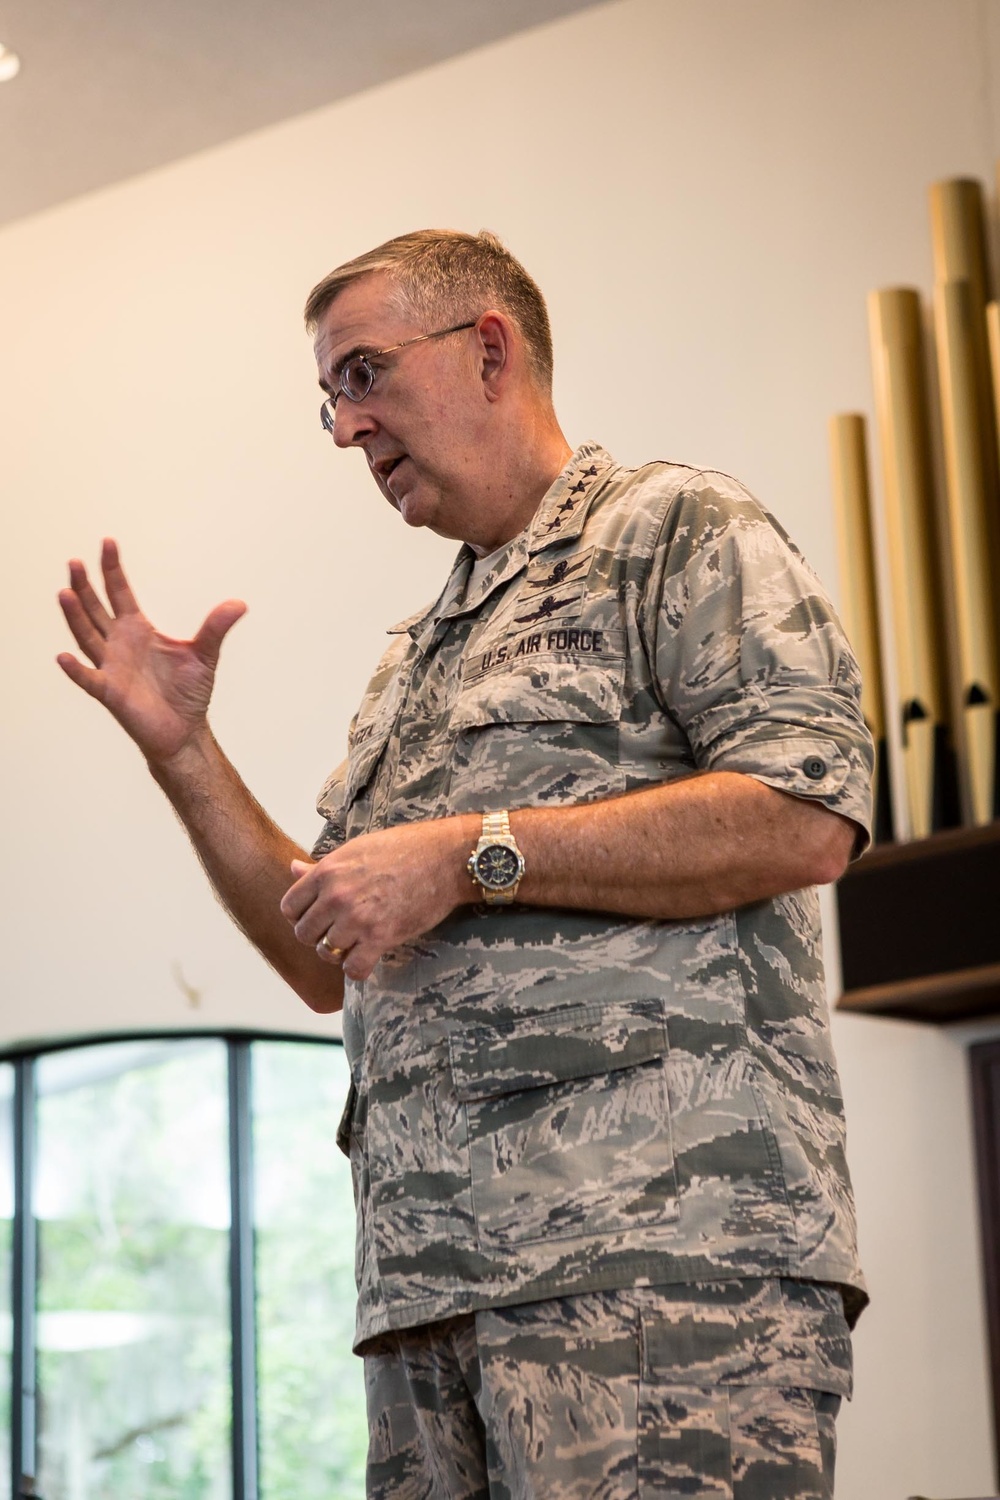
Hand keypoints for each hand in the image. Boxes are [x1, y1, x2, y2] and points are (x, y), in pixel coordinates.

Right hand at [57, 539, 246, 763]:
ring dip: (75, 617)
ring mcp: (111, 666)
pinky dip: (76, 670)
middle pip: (96, 609)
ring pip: (87, 636)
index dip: (112, 569)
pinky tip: (63, 657)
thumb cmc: (188, 692)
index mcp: (138, 628)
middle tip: (74, 562)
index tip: (108, 542)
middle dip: (84, 586)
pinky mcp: (110, 692)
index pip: (120, 592)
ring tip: (65, 593)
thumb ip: (216, 628)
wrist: (184, 729)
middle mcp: (118, 643)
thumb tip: (240, 603)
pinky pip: (89, 679)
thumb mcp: (205, 655)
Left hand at [279, 817, 475, 980]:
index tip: (318, 918)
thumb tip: (293, 868)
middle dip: (318, 936)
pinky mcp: (381, 937)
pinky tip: (369, 957)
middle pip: (304, 934)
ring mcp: (357, 918)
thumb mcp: (355, 850)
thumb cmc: (403, 849)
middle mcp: (337, 896)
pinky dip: (358, 969)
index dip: (301, 916)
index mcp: (328, 871)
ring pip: (326, 953)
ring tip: (356, 942)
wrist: (445, 858)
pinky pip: (353, 969)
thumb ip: (322, 868)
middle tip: (339, 932)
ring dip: (339, 952)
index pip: (289, 907)